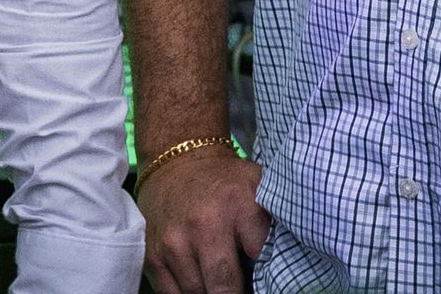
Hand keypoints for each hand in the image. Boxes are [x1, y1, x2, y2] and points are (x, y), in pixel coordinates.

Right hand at [138, 147, 266, 293]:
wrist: (176, 161)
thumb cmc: (225, 182)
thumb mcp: (258, 186)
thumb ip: (273, 220)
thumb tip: (288, 259)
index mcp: (239, 205)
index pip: (261, 259)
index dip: (267, 277)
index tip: (266, 281)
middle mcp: (203, 225)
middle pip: (225, 288)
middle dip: (236, 293)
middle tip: (242, 288)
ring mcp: (173, 243)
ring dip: (210, 292)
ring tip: (221, 282)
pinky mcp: (152, 255)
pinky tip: (199, 282)